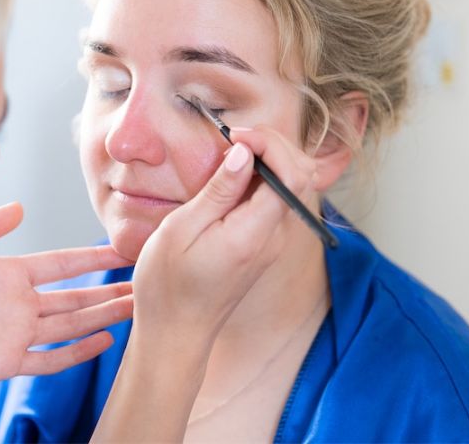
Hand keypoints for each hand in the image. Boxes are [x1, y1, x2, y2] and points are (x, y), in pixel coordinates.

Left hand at [0, 202, 132, 389]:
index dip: (93, 257)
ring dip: (103, 316)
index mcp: (11, 274)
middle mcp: (21, 303)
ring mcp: (16, 333)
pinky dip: (78, 352)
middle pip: (77, 295)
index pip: (64, 264)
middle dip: (110, 289)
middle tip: (141, 284)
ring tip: (134, 308)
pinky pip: (49, 359)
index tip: (122, 251)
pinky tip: (104, 341)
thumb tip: (21, 208)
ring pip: (71, 324)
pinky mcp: (6, 362)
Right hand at [132, 125, 317, 348]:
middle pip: (300, 175)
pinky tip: (233, 176)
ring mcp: (273, 242)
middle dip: (273, 145)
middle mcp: (274, 238)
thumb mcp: (181, 229)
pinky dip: (261, 178)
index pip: (293, 175)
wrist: (177, 333)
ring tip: (231, 152)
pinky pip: (275, 200)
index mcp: (255, 234)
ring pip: (291, 185)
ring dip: (268, 159)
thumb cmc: (168, 285)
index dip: (271, 144)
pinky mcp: (265, 244)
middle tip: (233, 138)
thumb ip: (219, 190)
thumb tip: (244, 153)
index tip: (236, 135)